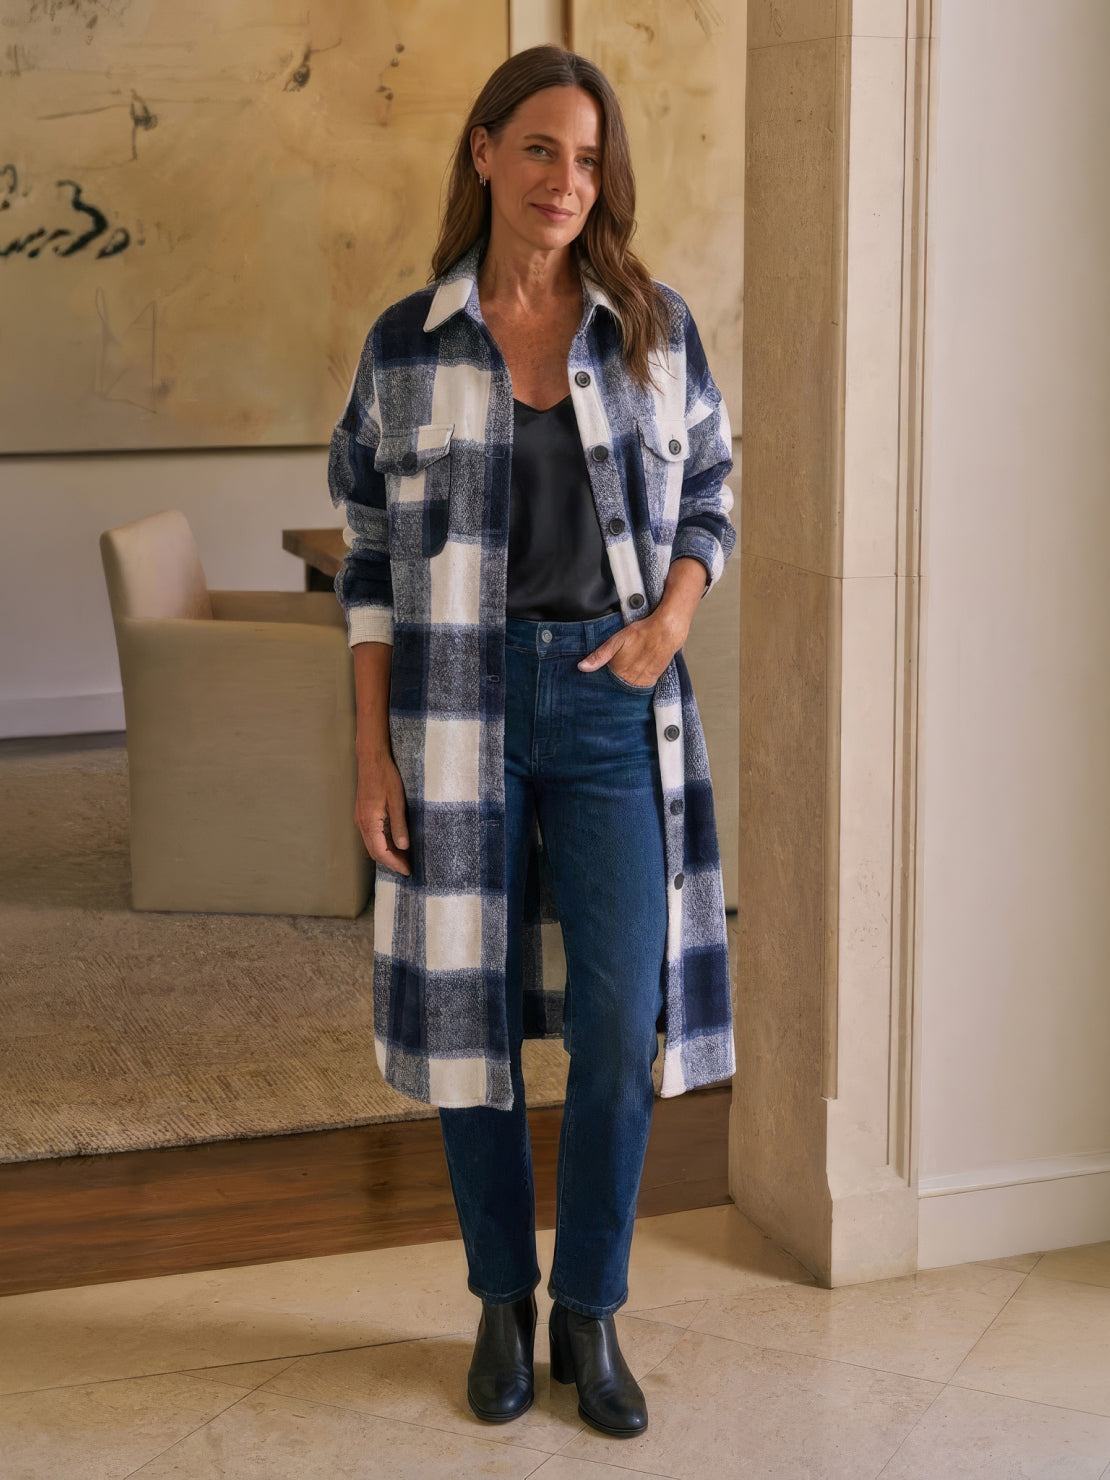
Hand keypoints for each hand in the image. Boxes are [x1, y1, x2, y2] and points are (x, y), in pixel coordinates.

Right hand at [355, 750, 411, 875]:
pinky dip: (383, 843)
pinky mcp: (363, 813)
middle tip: (408, 868)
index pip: (381, 852)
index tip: (408, 871)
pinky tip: (395, 843)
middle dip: (390, 862)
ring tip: (404, 858)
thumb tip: (404, 847)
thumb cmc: (385, 776)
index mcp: (369, 822)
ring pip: (372, 844)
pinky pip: (372, 835)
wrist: (371, 758)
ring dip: (386, 854)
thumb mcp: (397, 801)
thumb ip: (399, 825)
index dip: (394, 863)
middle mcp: (361, 823)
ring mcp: (360, 818)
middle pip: (374, 851)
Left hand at [576, 608, 686, 687]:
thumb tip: (581, 667)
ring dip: (622, 688)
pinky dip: (634, 687)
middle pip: (616, 690)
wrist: (667, 632)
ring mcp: (642, 682)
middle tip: (604, 687)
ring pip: (627, 690)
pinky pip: (639, 689)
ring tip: (620, 681)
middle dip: (610, 688)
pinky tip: (631, 680)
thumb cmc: (641, 633)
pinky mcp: (651, 681)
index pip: (604, 685)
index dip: (599, 685)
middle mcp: (630, 681)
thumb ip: (599, 656)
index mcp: (618, 672)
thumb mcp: (616, 641)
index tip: (593, 686)